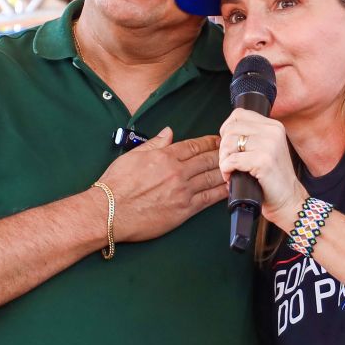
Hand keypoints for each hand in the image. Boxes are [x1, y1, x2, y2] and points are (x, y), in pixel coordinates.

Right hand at [98, 128, 225, 241]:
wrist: (108, 212)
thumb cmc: (116, 185)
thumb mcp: (133, 156)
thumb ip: (154, 143)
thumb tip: (168, 132)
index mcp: (164, 156)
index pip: (193, 146)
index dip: (209, 142)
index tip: (218, 139)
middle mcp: (177, 172)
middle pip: (207, 160)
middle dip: (222, 154)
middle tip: (234, 150)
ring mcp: (182, 191)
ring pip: (211, 177)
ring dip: (226, 170)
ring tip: (236, 166)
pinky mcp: (184, 210)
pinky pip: (209, 199)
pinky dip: (222, 192)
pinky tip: (230, 188)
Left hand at [218, 109, 306, 231]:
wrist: (289, 200)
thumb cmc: (273, 178)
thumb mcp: (267, 149)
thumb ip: (253, 136)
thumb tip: (226, 130)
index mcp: (274, 126)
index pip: (239, 114)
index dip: (227, 129)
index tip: (230, 146)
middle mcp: (273, 131)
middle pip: (230, 128)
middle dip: (223, 148)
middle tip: (229, 162)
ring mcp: (269, 145)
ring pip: (228, 142)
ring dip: (224, 160)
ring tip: (231, 170)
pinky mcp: (263, 161)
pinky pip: (232, 160)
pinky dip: (226, 170)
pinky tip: (232, 177)